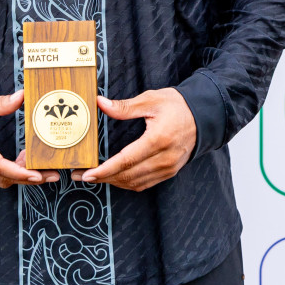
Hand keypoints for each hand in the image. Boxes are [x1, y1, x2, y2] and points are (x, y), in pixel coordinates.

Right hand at [0, 80, 49, 187]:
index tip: (37, 174)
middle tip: (50, 173)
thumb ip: (0, 103)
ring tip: (39, 166)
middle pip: (1, 178)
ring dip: (18, 176)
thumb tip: (22, 98)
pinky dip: (8, 172)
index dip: (19, 172)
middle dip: (27, 178)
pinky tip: (22, 162)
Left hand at [79, 88, 196, 191]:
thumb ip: (125, 106)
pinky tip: (114, 178)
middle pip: (128, 176)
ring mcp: (168, 168)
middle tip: (80, 175)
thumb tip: (101, 103)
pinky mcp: (169, 172)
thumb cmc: (177, 105)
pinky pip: (144, 184)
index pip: (126, 160)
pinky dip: (127, 183)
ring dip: (112, 182)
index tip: (87, 174)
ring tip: (93, 177)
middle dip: (102, 178)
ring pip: (135, 183)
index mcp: (158, 140)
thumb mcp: (151, 100)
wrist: (204, 116)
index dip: (104, 170)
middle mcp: (164, 159)